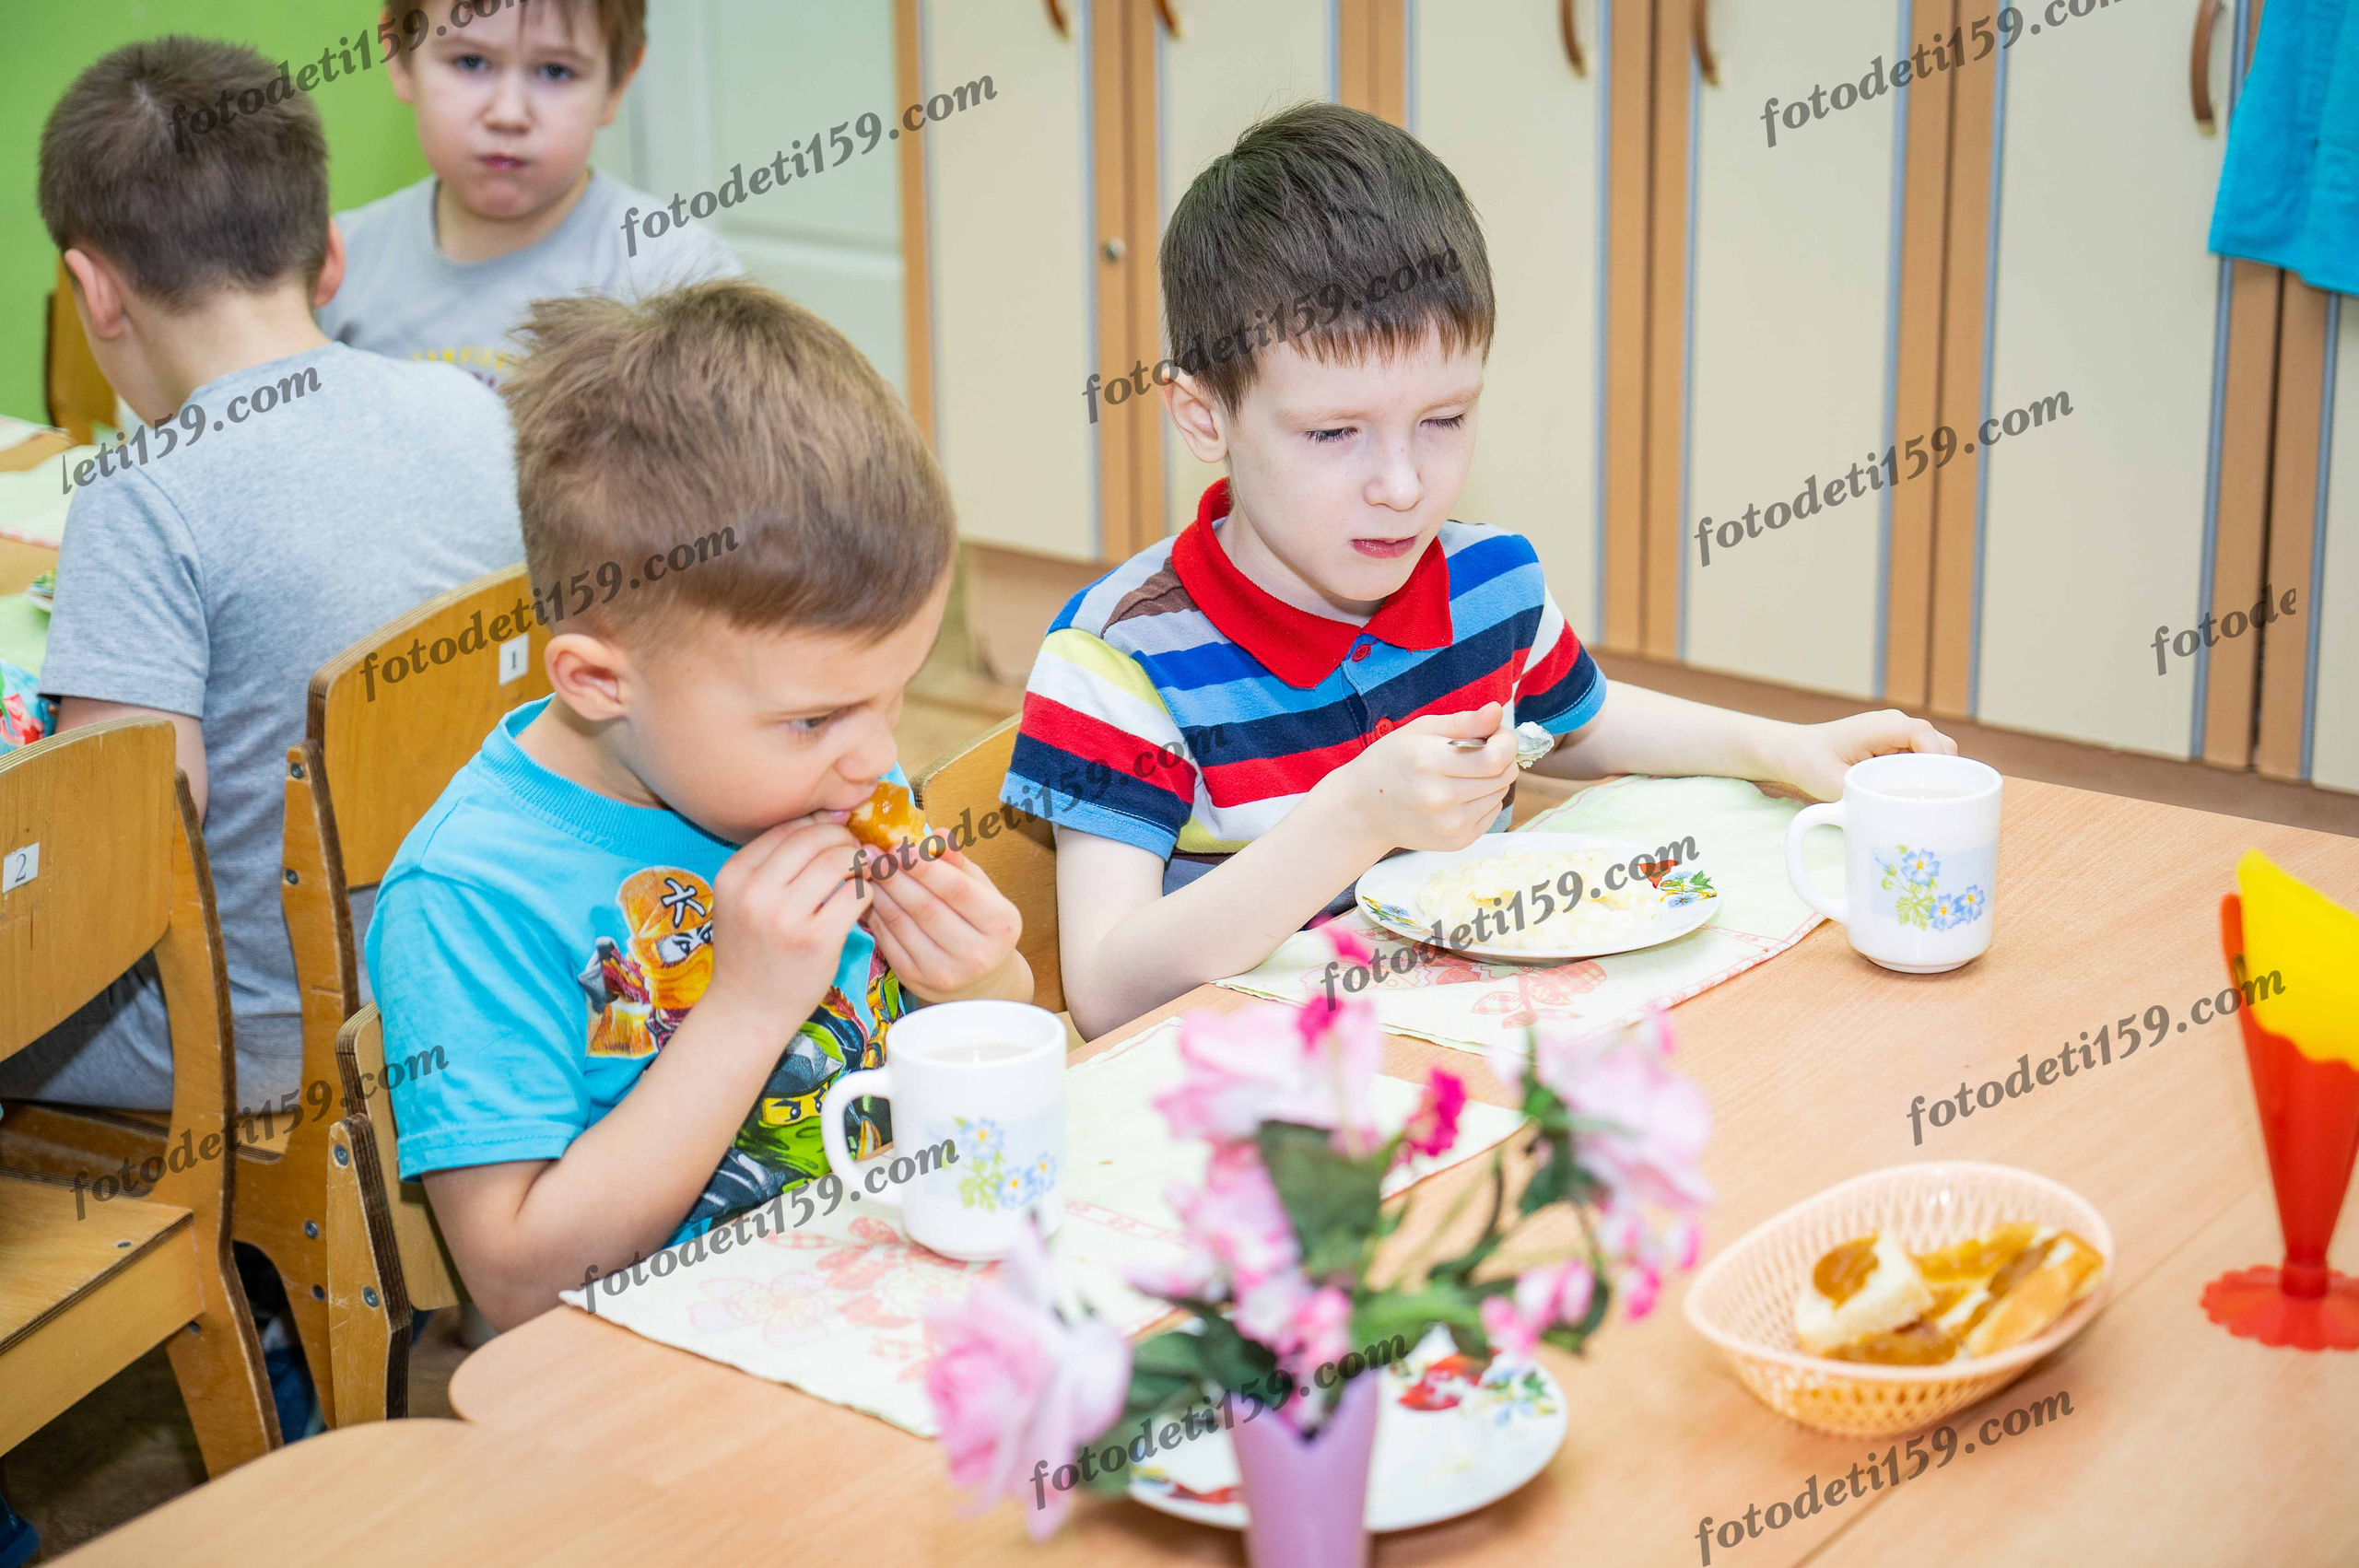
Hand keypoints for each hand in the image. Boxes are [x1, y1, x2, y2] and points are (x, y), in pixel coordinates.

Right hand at [704, 820, 865, 1021]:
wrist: (747, 1012)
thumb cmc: (751, 953)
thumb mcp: (742, 901)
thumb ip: (773, 864)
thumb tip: (825, 818)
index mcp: (733, 875)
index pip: (785, 828)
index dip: (817, 824)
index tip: (834, 835)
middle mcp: (755, 892)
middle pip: (813, 837)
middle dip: (842, 838)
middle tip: (854, 852)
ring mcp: (785, 917)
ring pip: (838, 859)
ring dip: (859, 860)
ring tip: (862, 872)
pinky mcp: (817, 939)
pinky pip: (856, 893)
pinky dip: (867, 889)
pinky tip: (863, 898)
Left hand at [860, 845, 1024, 999]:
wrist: (978, 979)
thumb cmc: (979, 922)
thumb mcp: (981, 890)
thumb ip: (958, 863)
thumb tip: (938, 834)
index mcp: (1000, 924)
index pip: (957, 890)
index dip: (925, 867)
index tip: (899, 845)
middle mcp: (976, 954)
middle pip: (925, 907)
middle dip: (895, 875)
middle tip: (873, 852)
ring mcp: (944, 972)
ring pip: (901, 923)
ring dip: (880, 892)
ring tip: (868, 868)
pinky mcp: (915, 980)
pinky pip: (888, 940)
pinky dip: (876, 913)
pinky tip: (870, 894)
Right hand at [1323, 702, 1516, 855]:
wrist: (1363, 810)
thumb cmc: (1390, 762)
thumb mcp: (1419, 730)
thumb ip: (1463, 722)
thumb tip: (1498, 711)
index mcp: (1429, 762)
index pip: (1496, 757)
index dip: (1505, 742)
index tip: (1495, 735)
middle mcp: (1440, 798)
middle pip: (1503, 775)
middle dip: (1500, 758)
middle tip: (1478, 751)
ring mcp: (1450, 825)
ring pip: (1500, 794)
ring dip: (1491, 780)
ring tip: (1462, 774)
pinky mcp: (1457, 841)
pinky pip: (1492, 813)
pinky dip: (1483, 799)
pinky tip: (1459, 794)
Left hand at [1773, 709, 1957, 798]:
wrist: (1797, 751)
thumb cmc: (1811, 763)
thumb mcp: (1834, 784)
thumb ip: (1864, 796)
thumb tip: (1894, 815)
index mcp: (1881, 726)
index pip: (1923, 734)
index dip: (1936, 759)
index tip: (1937, 789)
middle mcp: (1895, 724)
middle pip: (1940, 744)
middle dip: (1944, 773)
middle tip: (1937, 805)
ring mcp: (1899, 733)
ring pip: (1936, 752)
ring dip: (1937, 776)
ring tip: (1929, 803)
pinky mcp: (1898, 745)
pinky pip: (1924, 758)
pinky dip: (1928, 776)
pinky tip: (1920, 798)